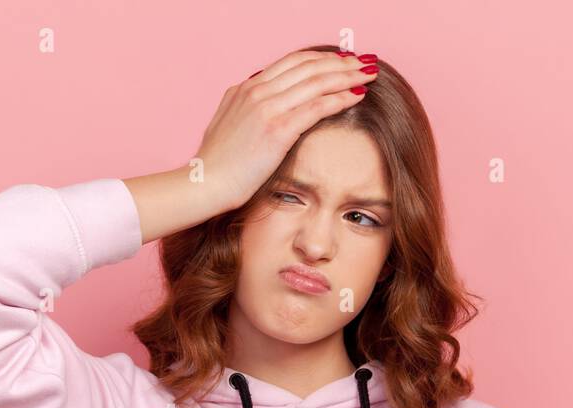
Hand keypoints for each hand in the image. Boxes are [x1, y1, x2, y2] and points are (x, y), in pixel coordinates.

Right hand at [196, 50, 377, 211]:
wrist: (204, 183)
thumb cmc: (216, 165)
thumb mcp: (226, 125)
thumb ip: (245, 108)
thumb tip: (260, 100)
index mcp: (246, 88)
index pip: (291, 62)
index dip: (320, 59)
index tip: (340, 61)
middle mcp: (257, 91)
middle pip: (308, 66)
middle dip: (340, 62)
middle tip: (362, 63)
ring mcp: (267, 108)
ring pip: (316, 81)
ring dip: (347, 76)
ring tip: (368, 75)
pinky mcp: (277, 129)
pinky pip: (316, 106)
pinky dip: (339, 98)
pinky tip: (356, 96)